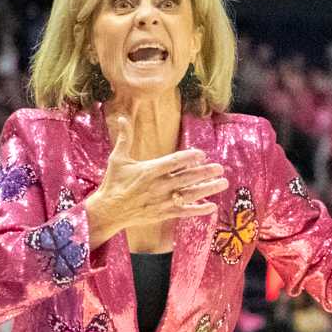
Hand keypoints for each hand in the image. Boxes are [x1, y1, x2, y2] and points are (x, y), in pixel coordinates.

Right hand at [86, 116, 227, 243]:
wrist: (108, 211)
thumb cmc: (113, 183)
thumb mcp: (117, 158)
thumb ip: (124, 138)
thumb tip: (120, 117)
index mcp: (149, 170)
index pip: (173, 162)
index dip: (189, 157)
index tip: (202, 154)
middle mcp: (158, 186)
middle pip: (186, 178)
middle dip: (204, 173)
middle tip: (220, 167)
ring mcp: (161, 201)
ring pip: (189, 195)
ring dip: (208, 189)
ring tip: (223, 183)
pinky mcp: (163, 214)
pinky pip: (184, 212)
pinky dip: (198, 210)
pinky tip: (212, 206)